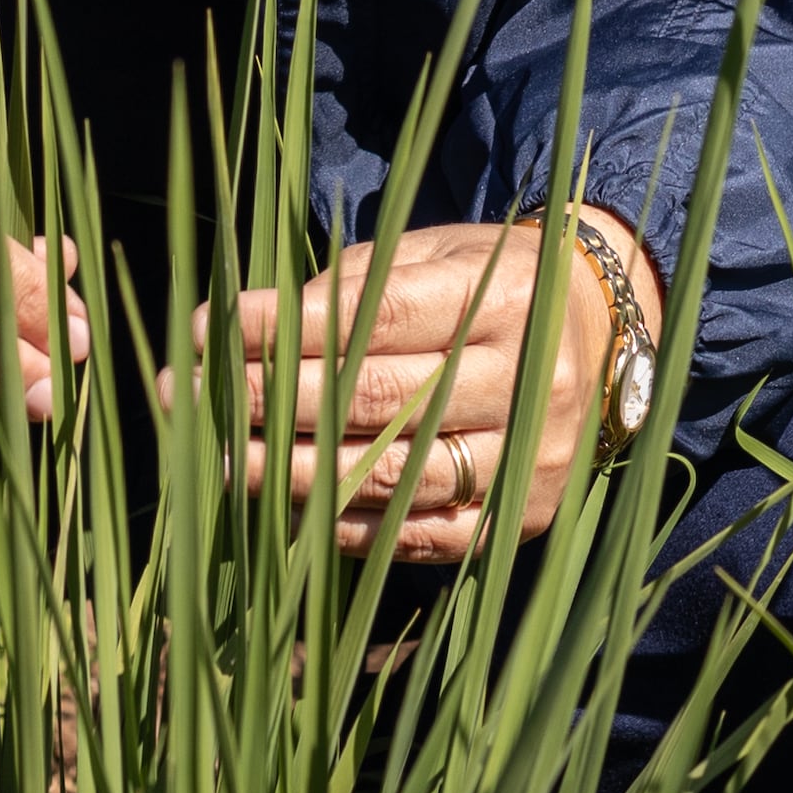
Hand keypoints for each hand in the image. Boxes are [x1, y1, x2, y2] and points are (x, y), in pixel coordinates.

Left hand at [207, 209, 663, 563]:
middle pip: (380, 401)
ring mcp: (530, 461)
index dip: (286, 328)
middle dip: (272, 400)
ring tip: (220, 462)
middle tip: (190, 399)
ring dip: (293, 475)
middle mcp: (527, 382)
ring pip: (395, 478)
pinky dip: (347, 528)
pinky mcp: (521, 520)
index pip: (378, 318)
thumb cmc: (492, 286)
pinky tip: (284, 511)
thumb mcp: (436, 256)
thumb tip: (250, 326)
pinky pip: (421, 537)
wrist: (601, 339)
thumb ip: (354, 286)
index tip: (208, 329)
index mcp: (503, 299)